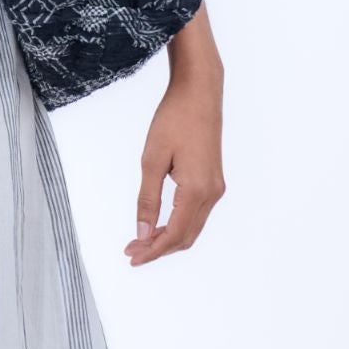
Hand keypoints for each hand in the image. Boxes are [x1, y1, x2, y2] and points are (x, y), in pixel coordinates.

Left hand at [127, 18, 225, 265]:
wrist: (200, 93)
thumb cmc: (174, 119)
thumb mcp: (152, 159)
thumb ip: (147, 198)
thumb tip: (142, 231)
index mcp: (196, 189)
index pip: (174, 234)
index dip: (153, 250)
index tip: (132, 256)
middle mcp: (212, 193)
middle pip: (186, 236)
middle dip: (159, 248)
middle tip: (132, 252)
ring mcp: (216, 187)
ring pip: (193, 227)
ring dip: (168, 238)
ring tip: (141, 240)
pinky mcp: (214, 180)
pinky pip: (197, 213)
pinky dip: (178, 224)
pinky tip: (160, 222)